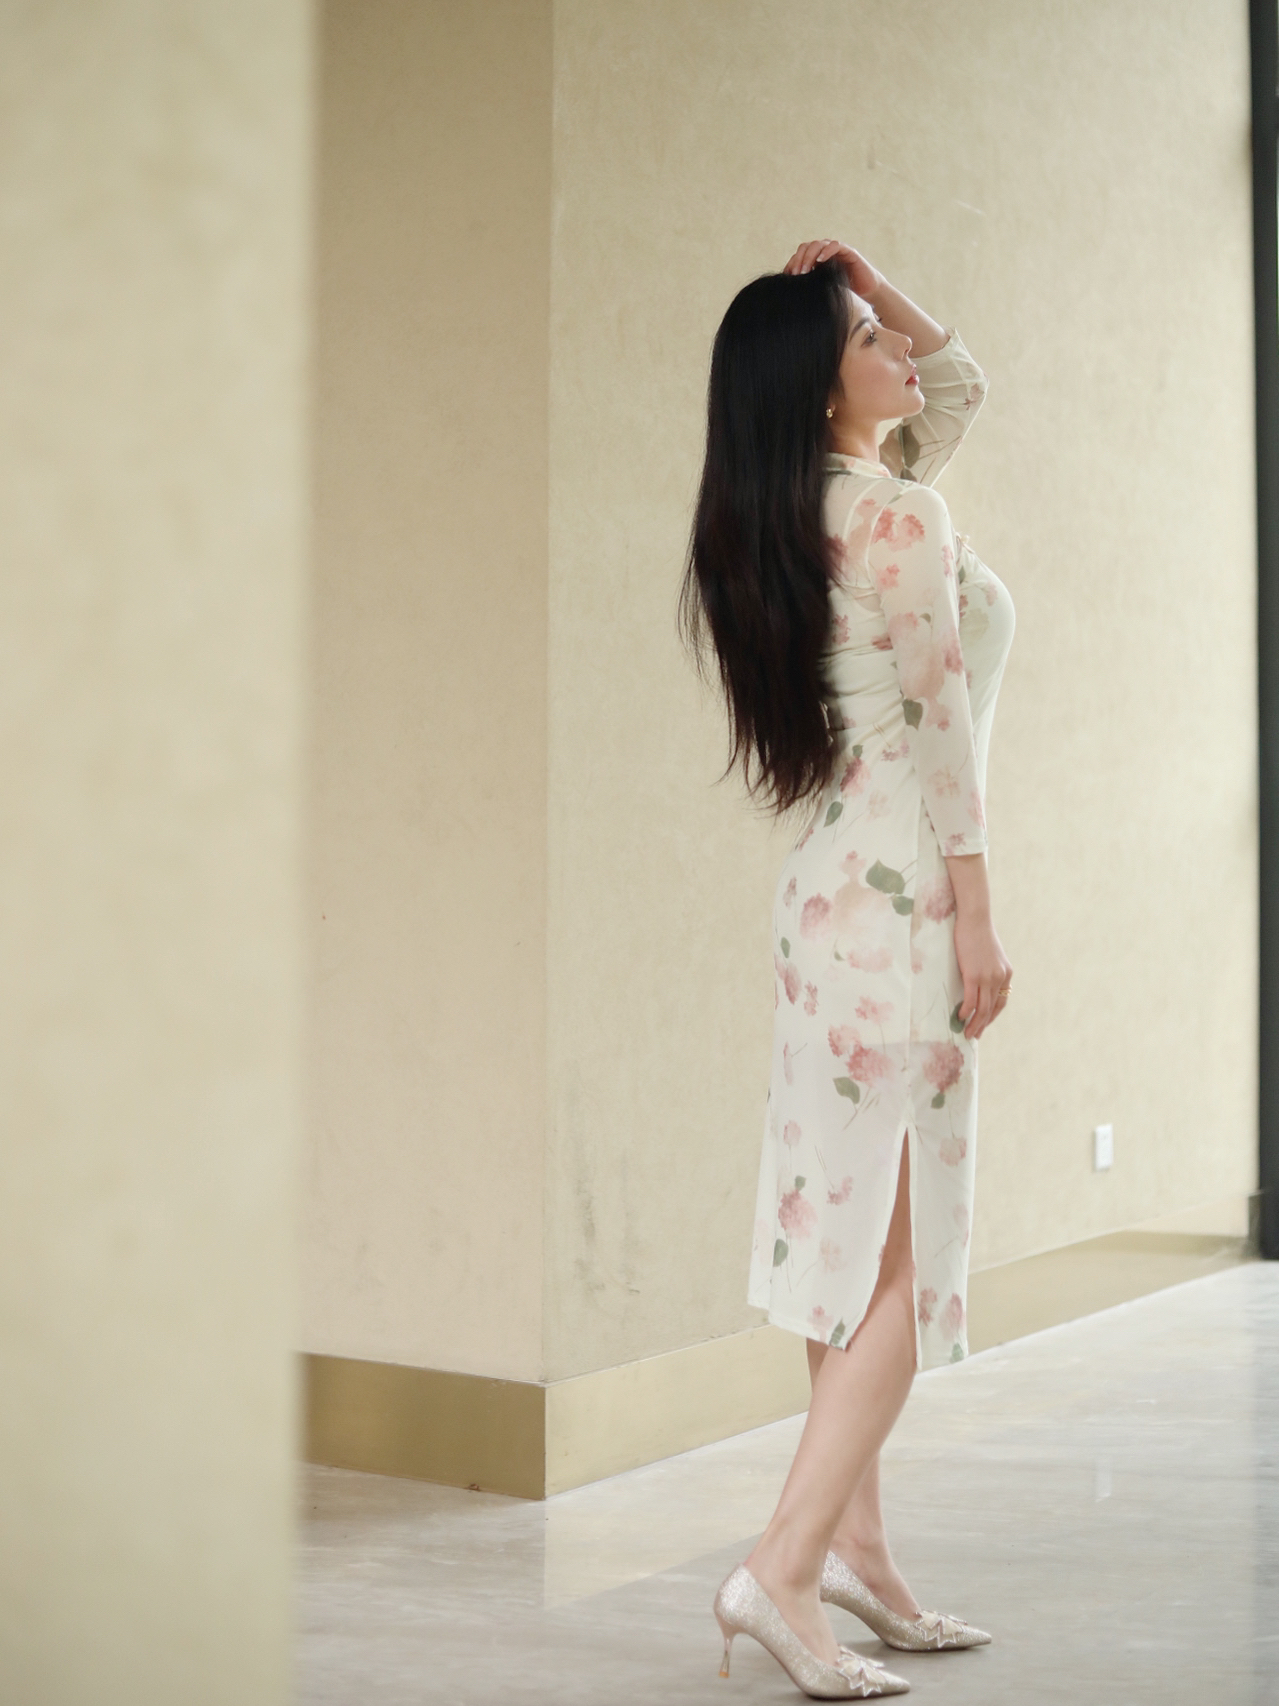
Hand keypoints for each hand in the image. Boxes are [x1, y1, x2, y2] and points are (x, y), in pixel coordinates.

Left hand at [782, 238, 883, 300]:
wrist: (866, 293)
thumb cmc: (844, 292)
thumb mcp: (821, 289)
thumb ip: (808, 286)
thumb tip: (789, 292)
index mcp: (816, 260)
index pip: (800, 256)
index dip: (792, 263)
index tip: (787, 277)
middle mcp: (824, 252)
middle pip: (806, 247)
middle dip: (798, 259)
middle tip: (795, 274)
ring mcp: (836, 251)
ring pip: (818, 244)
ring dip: (809, 256)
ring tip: (805, 270)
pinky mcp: (848, 252)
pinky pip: (836, 245)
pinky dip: (827, 251)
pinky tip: (820, 260)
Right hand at [952, 911, 1012, 1041]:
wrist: (975, 918)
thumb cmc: (977, 932)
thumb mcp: (988, 954)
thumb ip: (988, 968)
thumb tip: (978, 979)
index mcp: (1006, 974)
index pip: (1001, 1002)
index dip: (992, 1016)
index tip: (984, 1024)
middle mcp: (1000, 978)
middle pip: (992, 1009)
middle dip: (983, 1025)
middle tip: (974, 1036)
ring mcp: (988, 977)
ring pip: (983, 1008)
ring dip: (975, 1023)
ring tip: (967, 1033)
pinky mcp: (973, 975)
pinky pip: (970, 999)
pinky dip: (966, 1011)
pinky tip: (960, 1017)